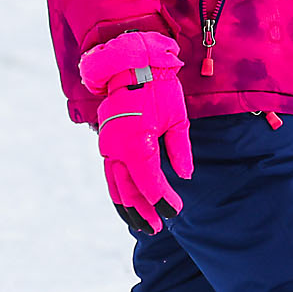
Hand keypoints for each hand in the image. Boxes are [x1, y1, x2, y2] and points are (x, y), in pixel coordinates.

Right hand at [79, 32, 193, 235]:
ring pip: (115, 185)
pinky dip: (120, 190)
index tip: (176, 212)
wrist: (130, 63)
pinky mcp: (108, 142)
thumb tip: (184, 177)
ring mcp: (109, 146)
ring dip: (127, 206)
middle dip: (142, 212)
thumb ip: (180, 149)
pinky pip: (112, 173)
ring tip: (141, 223)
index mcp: (137, 144)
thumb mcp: (178, 118)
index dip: (162, 201)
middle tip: (156, 228)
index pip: (149, 184)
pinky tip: (131, 202)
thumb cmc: (158, 87)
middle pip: (128, 191)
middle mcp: (118, 149)